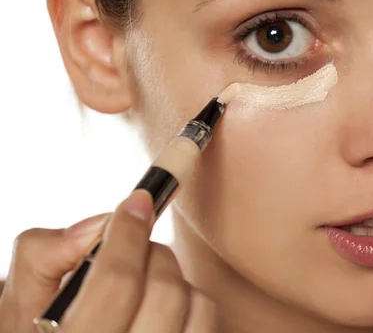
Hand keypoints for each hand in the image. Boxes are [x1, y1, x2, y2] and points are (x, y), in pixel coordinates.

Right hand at [0, 191, 207, 332]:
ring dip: (171, 278)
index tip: (137, 201)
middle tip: (132, 248)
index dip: (128, 233)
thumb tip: (96, 226)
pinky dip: (190, 301)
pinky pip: (206, 320)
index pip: (118, 282)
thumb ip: (43, 258)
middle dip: (150, 253)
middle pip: (164, 290)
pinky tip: (158, 306)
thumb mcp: (18, 305)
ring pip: (195, 304)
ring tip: (142, 282)